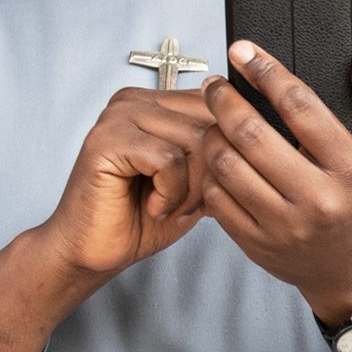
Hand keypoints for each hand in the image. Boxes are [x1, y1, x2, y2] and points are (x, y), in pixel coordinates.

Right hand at [34, 87, 211, 283]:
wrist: (96, 250)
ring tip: (169, 204)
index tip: (204, 188)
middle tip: (187, 202)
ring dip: (191, 187)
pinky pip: (168, 158)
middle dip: (210, 174)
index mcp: (155, 103)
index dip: (223, 154)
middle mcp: (134, 101)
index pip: (215, 107)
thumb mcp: (195, 181)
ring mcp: (117, 116)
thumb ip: (218, 153)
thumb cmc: (140, 217)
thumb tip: (256, 140)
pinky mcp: (106, 140)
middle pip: (208, 123)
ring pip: (193, 141)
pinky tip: (153, 205)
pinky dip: (170, 192)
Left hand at [203, 44, 351, 320]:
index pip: (300, 106)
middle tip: (217, 85)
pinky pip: (217, 198)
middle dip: (225, 100)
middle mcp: (318, 199)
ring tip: (215, 121)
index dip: (266, 72)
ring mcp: (285, 225)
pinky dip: (210, 172)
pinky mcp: (257, 244)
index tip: (243, 51)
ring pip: (227, 165)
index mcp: (351, 169)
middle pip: (252, 134)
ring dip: (212, 134)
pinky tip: (217, 157)